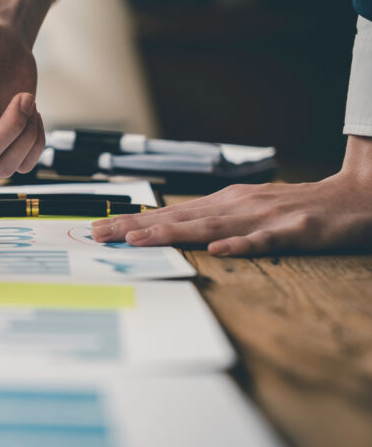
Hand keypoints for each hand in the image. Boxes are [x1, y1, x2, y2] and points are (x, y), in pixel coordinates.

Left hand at [91, 136, 371, 255]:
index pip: (169, 214)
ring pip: (210, 226)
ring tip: (140, 240)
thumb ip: (212, 220)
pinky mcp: (293, 229)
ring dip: (173, 233)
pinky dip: (240, 245)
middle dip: (137, 227)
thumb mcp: (247, 211)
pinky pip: (263, 239)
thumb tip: (169, 229)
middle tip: (101, 235)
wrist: (354, 196)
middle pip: (178, 218)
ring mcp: (263, 216)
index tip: (99, 230)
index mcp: (223, 203)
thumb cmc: (296, 207)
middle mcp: (236, 205)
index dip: (133, 222)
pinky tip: (217, 250)